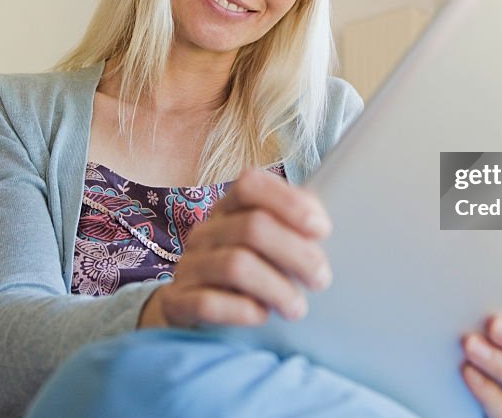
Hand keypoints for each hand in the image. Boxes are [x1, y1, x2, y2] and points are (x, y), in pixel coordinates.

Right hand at [138, 168, 332, 328]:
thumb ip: (294, 228)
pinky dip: (242, 310)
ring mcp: (188, 266)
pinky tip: (262, 316)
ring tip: (297, 308)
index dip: (289, 203)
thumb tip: (324, 227)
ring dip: (276, 288)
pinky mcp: (177, 301)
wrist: (195, 311)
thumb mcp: (270, 245)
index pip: (251, 185)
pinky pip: (208, 302)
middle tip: (321, 279)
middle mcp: (205, 232)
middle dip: (296, 253)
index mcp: (228, 209)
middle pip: (252, 227)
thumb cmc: (251, 273)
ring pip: (235, 265)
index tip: (323, 230)